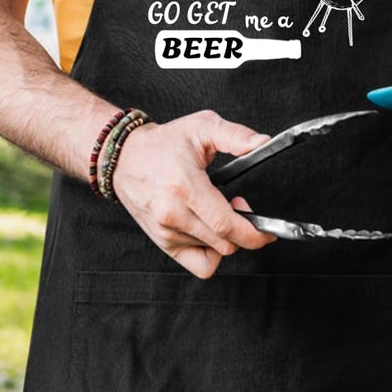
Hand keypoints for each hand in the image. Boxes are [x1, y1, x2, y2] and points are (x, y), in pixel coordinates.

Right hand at [109, 111, 276, 278]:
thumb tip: (261, 143)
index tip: (267, 231)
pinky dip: (211, 253)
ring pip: (214, 252)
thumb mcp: (201, 126)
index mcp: (185, 187)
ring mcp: (166, 232)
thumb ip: (235, 135)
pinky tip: (209, 232)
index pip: (226, 225)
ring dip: (226, 237)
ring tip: (218, 212)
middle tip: (241, 208)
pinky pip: (198, 265)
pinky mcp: (162, 242)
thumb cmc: (162, 144)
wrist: (124, 157)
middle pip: (224, 243)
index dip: (253, 232)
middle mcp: (173, 214)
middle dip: (245, 231)